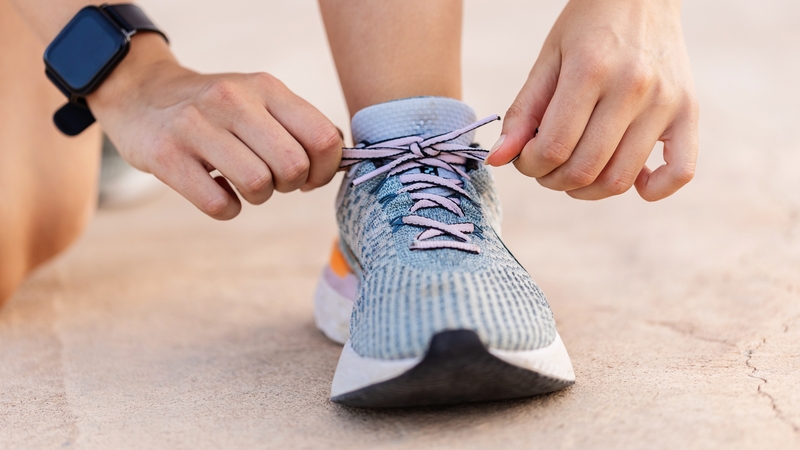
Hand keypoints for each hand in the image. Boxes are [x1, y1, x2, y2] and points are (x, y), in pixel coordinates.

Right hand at [88, 34, 342, 218]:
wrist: (140, 92)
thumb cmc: (215, 107)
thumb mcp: (258, 98)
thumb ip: (299, 125)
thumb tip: (341, 162)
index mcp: (265, 88)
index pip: (323, 137)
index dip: (325, 169)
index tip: (309, 176)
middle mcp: (232, 101)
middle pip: (293, 166)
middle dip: (290, 184)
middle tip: (273, 179)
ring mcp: (195, 127)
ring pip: (258, 185)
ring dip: (258, 197)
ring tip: (243, 183)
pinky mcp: (165, 155)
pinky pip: (219, 205)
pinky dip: (226, 207)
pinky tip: (217, 190)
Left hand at [486, 0, 697, 200]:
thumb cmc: (587, 27)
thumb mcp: (548, 60)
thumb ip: (522, 111)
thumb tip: (497, 160)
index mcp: (591, 69)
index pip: (554, 147)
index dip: (530, 165)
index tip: (525, 157)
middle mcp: (633, 86)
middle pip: (585, 169)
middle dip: (552, 180)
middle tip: (546, 167)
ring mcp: (666, 101)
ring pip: (621, 178)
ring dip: (587, 190)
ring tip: (574, 172)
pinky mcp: (690, 111)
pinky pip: (680, 172)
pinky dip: (652, 189)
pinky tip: (632, 181)